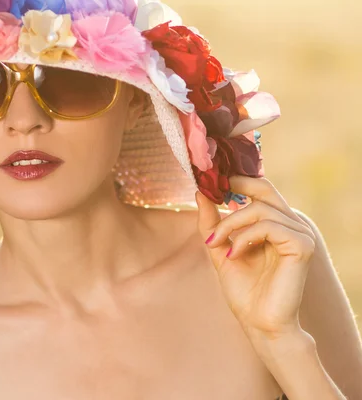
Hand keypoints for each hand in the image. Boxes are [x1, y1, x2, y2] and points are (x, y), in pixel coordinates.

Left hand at [195, 176, 315, 340]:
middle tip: (211, 190)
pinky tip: (233, 254)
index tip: (209, 179)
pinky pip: (269, 226)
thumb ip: (211, 220)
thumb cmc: (243, 289)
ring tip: (215, 243)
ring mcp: (300, 235)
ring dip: (230, 224)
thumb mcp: (219, 246)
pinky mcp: (302, 247)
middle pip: (264, 188)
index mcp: (275, 222)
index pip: (260, 188)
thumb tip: (200, 191)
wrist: (259, 324)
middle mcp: (291, 225)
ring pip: (260, 209)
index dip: (236, 179)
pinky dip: (244, 237)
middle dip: (235, 186)